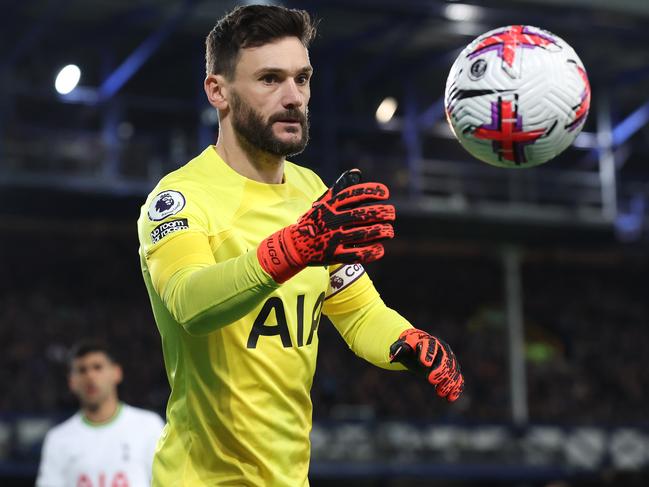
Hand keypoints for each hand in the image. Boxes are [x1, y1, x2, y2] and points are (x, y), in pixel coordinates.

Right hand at [258, 169, 394, 282]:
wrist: (293, 245)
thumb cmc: (314, 222)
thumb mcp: (322, 203)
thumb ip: (339, 189)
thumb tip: (357, 172)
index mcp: (329, 206)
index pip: (353, 195)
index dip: (372, 192)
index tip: (385, 193)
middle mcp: (331, 221)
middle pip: (362, 215)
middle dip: (381, 213)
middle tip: (392, 213)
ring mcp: (332, 238)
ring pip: (362, 235)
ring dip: (380, 232)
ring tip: (389, 230)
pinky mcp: (334, 255)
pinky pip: (357, 254)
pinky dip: (371, 252)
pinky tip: (380, 248)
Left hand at [389, 328, 463, 401]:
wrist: (418, 350)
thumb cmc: (409, 348)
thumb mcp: (401, 348)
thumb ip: (398, 350)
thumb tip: (393, 356)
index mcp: (429, 341)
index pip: (430, 346)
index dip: (428, 354)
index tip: (424, 364)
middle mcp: (442, 349)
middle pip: (445, 359)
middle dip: (439, 370)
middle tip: (431, 380)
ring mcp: (449, 360)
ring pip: (453, 371)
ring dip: (448, 382)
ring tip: (440, 393)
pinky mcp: (452, 371)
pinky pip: (458, 379)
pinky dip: (456, 388)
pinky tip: (450, 398)